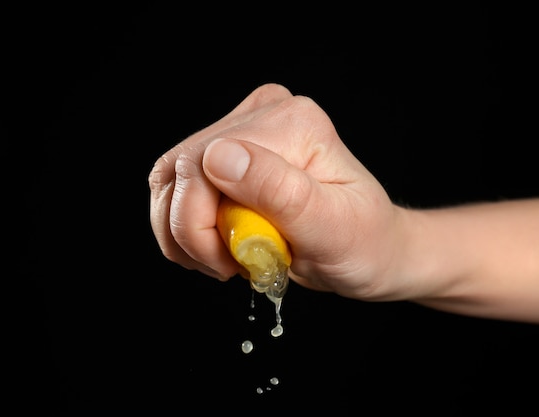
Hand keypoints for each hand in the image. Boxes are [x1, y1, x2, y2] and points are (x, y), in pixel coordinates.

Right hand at [148, 83, 402, 298]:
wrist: (370, 248)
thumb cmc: (363, 241)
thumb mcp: (333, 227)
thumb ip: (278, 191)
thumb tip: (217, 157)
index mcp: (292, 121)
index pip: (206, 161)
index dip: (200, 222)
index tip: (234, 262)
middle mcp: (262, 114)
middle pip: (180, 169)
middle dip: (191, 232)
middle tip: (230, 265)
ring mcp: (240, 131)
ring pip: (168, 180)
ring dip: (182, 234)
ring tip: (225, 259)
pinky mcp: (224, 154)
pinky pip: (174, 188)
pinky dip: (183, 230)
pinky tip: (216, 248)